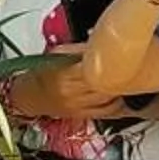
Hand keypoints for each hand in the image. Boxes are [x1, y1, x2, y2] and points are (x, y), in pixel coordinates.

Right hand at [3, 51, 131, 122]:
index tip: (119, 53)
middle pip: (104, 85)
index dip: (108, 61)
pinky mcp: (83, 116)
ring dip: (122, 90)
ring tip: (128, 79)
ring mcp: (79, 107)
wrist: (29, 97)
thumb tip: (98, 42)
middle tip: (129, 65)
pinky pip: (108, 113)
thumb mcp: (56, 55)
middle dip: (119, 76)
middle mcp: (73, 94)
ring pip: (109, 101)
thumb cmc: (42, 75)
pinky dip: (121, 105)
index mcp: (65, 76)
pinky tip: (127, 97)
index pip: (93, 68)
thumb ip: (77, 50)